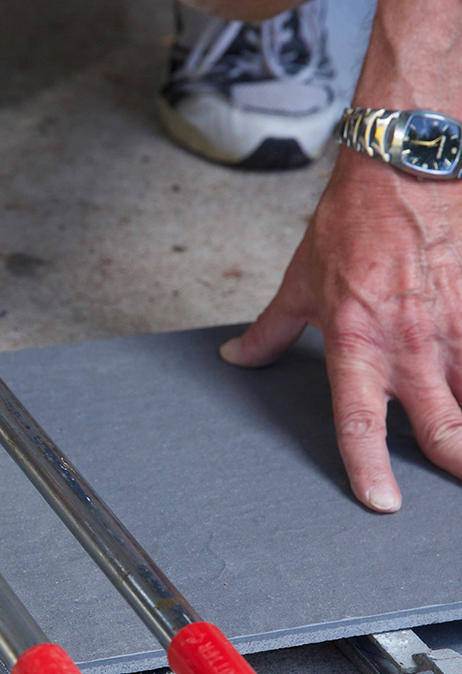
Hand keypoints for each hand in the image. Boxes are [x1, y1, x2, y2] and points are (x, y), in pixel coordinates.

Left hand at [220, 149, 461, 512]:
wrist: (402, 170)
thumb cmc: (349, 227)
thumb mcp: (299, 284)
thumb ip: (269, 333)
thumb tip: (235, 358)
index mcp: (357, 344)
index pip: (359, 419)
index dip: (368, 466)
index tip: (382, 503)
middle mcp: (410, 344)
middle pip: (444, 426)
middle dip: (457, 464)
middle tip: (458, 486)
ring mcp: (456, 325)